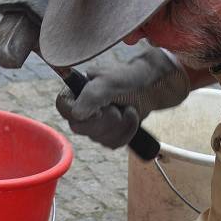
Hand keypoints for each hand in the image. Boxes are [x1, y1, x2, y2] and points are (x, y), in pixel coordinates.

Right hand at [56, 47, 188, 148]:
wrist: (157, 85)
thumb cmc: (134, 77)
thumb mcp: (112, 82)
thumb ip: (92, 95)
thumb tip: (77, 115)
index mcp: (78, 90)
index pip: (63, 108)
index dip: (80, 113)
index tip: (99, 107)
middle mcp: (83, 106)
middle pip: (81, 128)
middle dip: (106, 121)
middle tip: (119, 107)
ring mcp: (97, 121)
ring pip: (99, 139)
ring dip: (120, 126)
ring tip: (129, 110)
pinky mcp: (111, 132)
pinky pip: (112, 144)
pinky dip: (127, 133)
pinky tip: (132, 118)